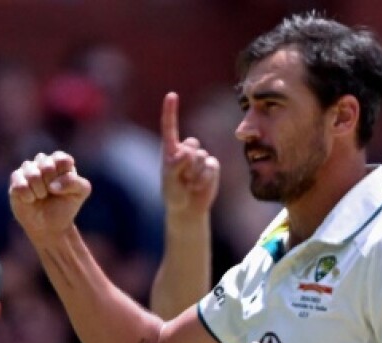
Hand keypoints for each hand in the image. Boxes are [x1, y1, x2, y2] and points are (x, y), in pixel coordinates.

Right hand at [9, 151, 91, 242]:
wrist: (50, 226)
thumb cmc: (66, 206)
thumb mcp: (81, 192)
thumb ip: (75, 182)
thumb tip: (52, 185)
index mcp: (59, 161)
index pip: (62, 159)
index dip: (63, 176)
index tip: (64, 188)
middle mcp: (42, 162)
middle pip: (47, 165)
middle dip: (51, 184)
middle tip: (51, 194)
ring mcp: (27, 171)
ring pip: (32, 174)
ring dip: (40, 191)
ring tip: (41, 197)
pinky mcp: (15, 182)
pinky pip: (20, 185)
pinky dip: (28, 196)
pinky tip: (30, 200)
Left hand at [161, 92, 219, 216]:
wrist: (188, 209)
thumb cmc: (173, 194)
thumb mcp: (169, 181)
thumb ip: (175, 165)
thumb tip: (188, 151)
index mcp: (170, 149)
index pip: (170, 127)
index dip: (170, 111)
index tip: (171, 95)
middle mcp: (186, 149)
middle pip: (191, 144)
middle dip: (187, 162)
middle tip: (182, 179)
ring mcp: (200, 157)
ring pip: (201, 157)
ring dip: (194, 174)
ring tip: (189, 184)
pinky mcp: (212, 165)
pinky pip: (211, 167)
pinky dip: (204, 179)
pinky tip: (198, 187)